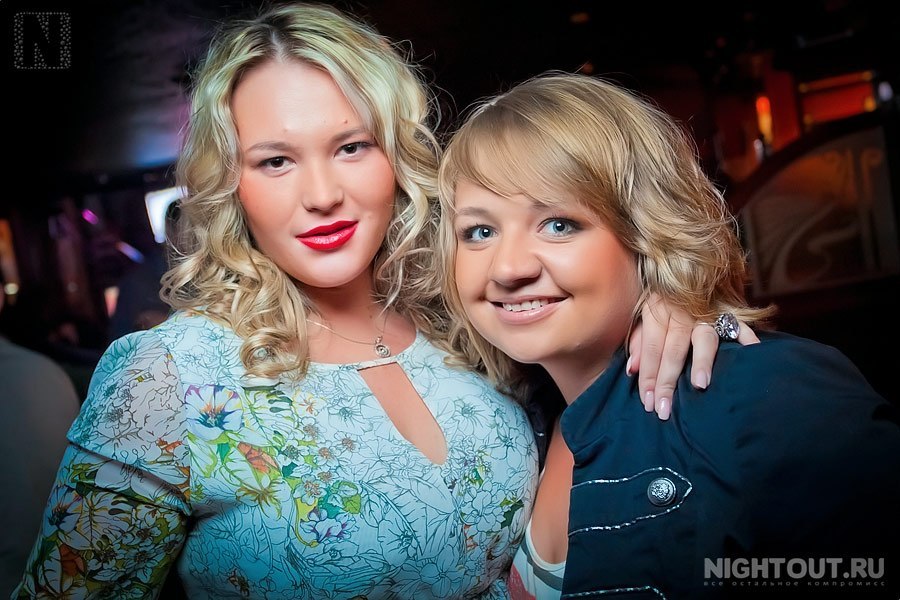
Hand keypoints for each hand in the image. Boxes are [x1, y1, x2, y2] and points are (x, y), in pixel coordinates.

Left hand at [627, 295, 757, 419]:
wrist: (690, 258)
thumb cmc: (663, 293)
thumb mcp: (643, 311)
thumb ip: (638, 340)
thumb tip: (632, 369)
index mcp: (657, 308)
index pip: (651, 347)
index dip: (648, 375)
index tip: (647, 402)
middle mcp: (682, 309)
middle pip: (673, 348)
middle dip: (667, 380)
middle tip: (664, 409)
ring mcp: (707, 309)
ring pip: (703, 337)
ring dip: (701, 361)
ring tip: (699, 385)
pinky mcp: (730, 308)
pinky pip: (740, 324)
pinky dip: (747, 337)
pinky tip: (752, 352)